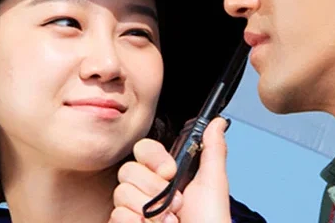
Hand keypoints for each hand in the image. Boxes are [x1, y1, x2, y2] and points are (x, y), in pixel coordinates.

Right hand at [110, 117, 231, 222]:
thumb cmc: (210, 222)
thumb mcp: (214, 183)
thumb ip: (212, 149)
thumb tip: (218, 121)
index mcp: (167, 175)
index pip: (144, 150)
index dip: (154, 158)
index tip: (170, 170)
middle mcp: (148, 190)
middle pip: (128, 170)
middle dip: (154, 188)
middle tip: (175, 203)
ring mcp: (135, 209)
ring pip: (121, 192)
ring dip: (149, 210)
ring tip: (168, 220)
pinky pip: (117, 215)